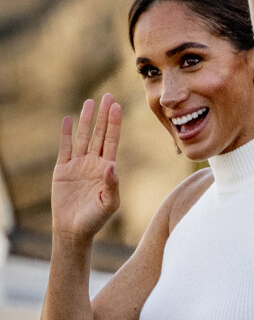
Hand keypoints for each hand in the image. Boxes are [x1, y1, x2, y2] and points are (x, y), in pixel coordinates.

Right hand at [51, 94, 121, 242]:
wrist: (74, 230)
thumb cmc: (96, 219)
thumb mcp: (109, 203)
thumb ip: (112, 185)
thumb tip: (111, 166)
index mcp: (107, 167)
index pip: (112, 140)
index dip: (114, 123)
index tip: (117, 107)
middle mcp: (94, 161)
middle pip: (99, 133)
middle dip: (104, 115)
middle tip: (108, 96)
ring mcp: (78, 164)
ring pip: (83, 137)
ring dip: (86, 120)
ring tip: (90, 102)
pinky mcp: (63, 170)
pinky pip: (65, 148)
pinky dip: (66, 135)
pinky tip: (68, 120)